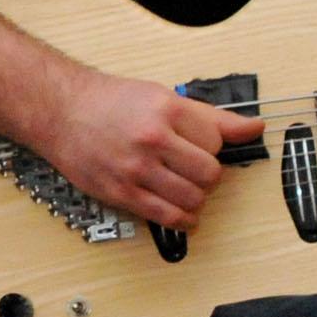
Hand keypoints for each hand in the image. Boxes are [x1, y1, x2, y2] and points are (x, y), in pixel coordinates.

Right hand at [35, 72, 265, 229]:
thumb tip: (254, 127)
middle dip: (209, 176)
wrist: (61, 111)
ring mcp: (136, 168)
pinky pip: (166, 216)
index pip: (217, 140)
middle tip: (198, 172)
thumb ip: (211, 116)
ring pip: (192, 198)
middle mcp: (153, 138)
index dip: (214, 147)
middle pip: (209, 173)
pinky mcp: (122, 192)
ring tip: (189, 191)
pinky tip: (185, 216)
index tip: (204, 148)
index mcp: (166, 109)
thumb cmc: (110, 102)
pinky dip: (184, 220)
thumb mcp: (163, 96)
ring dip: (198, 199)